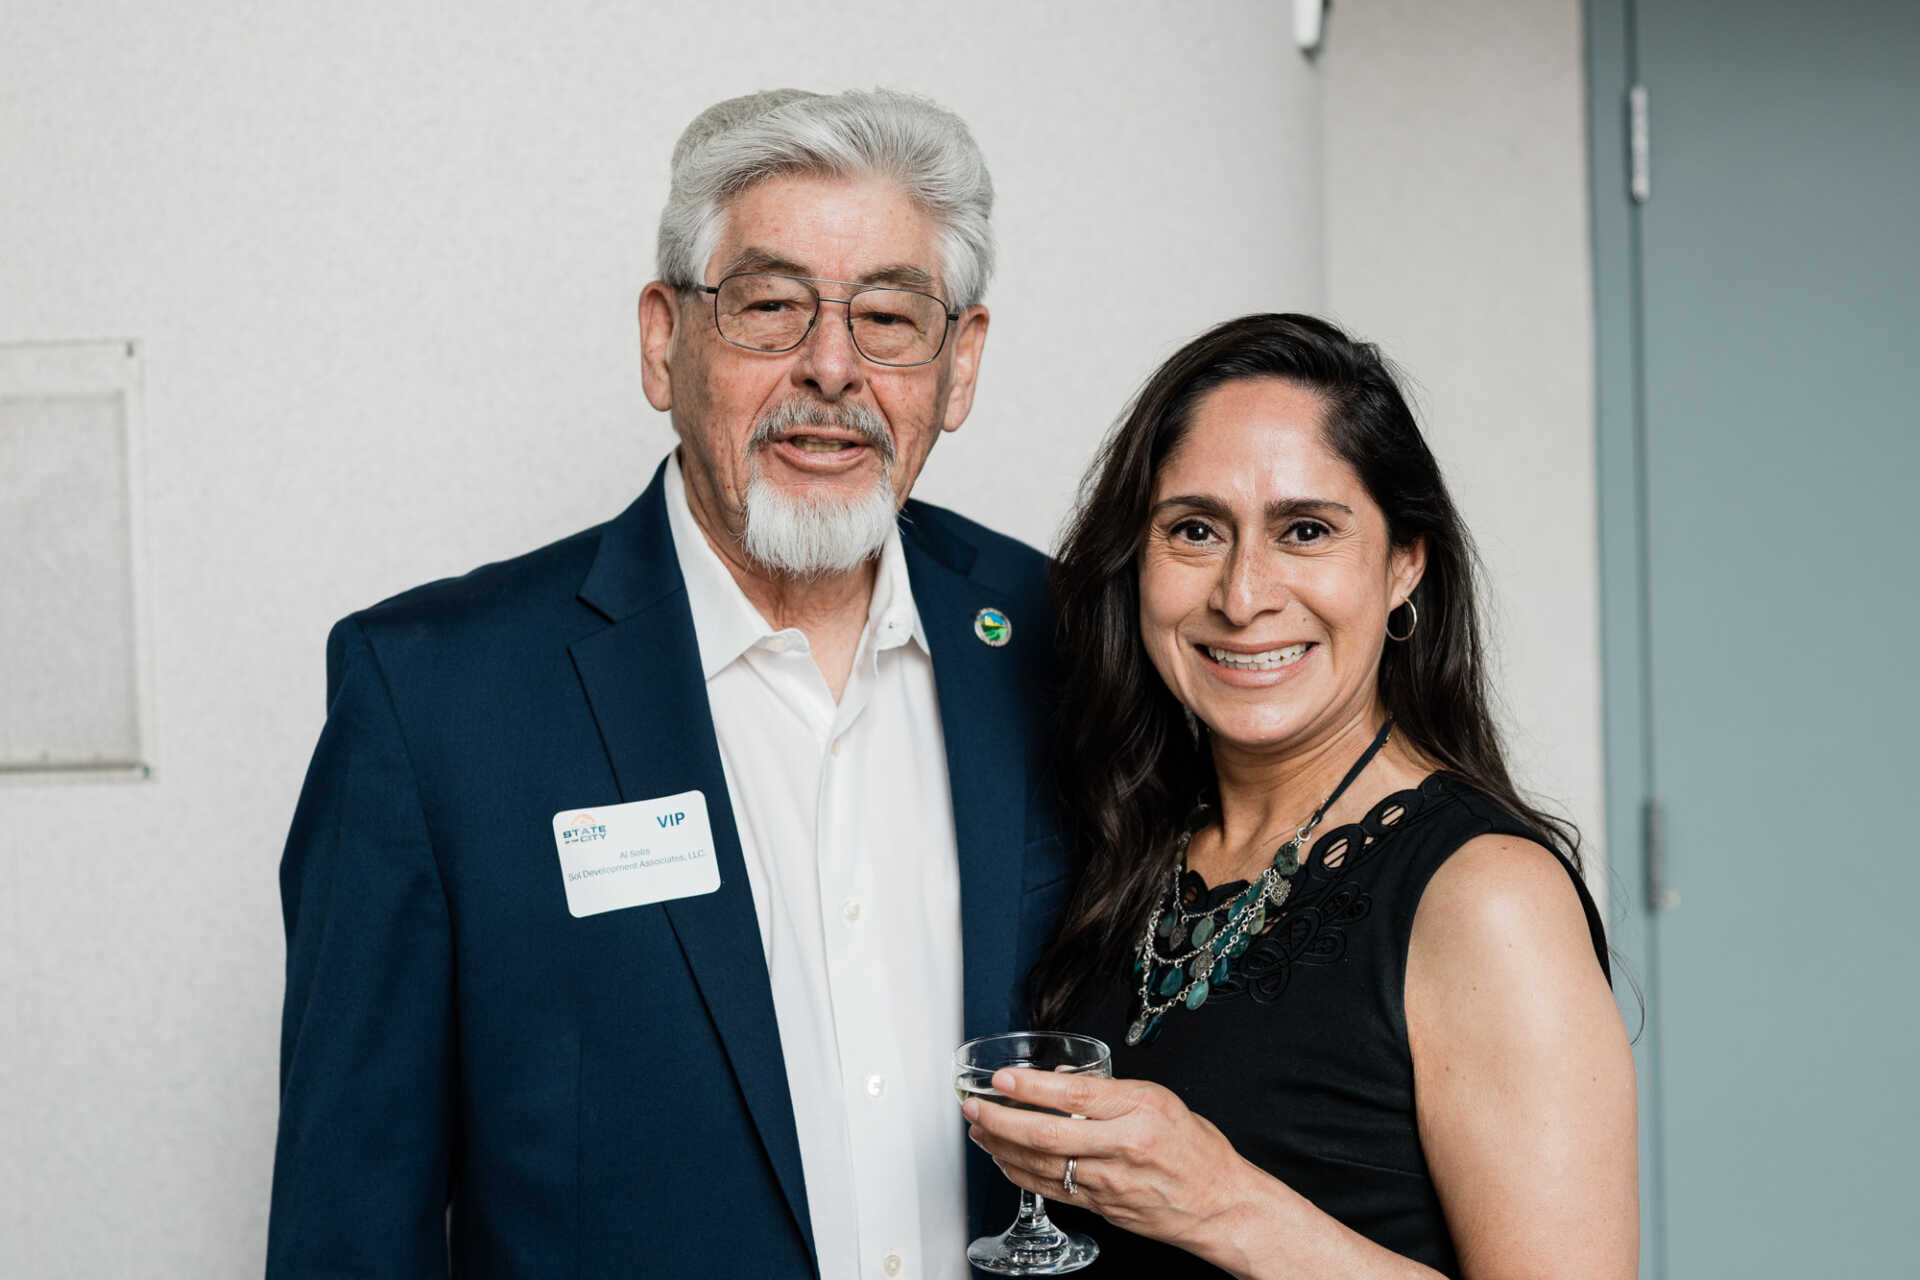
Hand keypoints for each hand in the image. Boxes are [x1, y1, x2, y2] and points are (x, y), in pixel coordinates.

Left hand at [962, 1066, 1259, 1253]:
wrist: (1220, 1204)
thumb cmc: (1195, 1149)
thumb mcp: (1159, 1100)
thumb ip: (1110, 1090)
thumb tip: (1060, 1081)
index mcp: (1138, 1110)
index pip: (1074, 1095)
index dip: (1030, 1087)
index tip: (1002, 1078)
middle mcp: (1121, 1146)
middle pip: (1047, 1133)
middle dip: (1000, 1119)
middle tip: (973, 1106)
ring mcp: (1109, 1181)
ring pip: (1041, 1164)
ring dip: (1002, 1146)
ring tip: (978, 1129)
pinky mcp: (1101, 1205)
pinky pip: (1050, 1189)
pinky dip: (1020, 1173)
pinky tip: (1003, 1159)